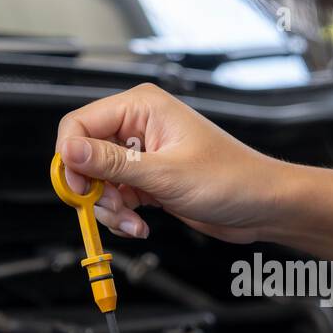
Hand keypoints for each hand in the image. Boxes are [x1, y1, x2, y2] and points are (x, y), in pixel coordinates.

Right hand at [56, 83, 299, 243]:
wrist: (262, 205)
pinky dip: (122, 215)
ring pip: (98, 181)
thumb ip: (113, 163)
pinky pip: (116, 197)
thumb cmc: (231, 179)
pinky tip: (141, 225)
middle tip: (110, 208)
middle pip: (84, 155)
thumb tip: (70, 150)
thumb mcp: (165, 174)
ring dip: (109, 208)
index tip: (78, 188)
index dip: (70, 157)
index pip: (78, 123)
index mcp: (142, 107)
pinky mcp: (148, 179)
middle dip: (93, 189)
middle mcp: (138, 126)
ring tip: (132, 222)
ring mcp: (143, 154)